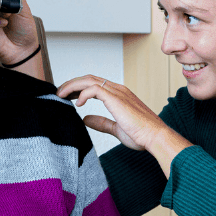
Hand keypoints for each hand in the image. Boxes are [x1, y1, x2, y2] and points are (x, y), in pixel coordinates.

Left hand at [55, 74, 172, 150]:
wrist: (156, 137)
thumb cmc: (142, 134)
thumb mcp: (116, 128)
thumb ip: (101, 122)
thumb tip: (86, 119)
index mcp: (119, 95)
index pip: (95, 84)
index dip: (79, 87)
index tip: (67, 95)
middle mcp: (118, 90)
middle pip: (89, 78)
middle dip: (72, 84)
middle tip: (59, 92)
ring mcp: (118, 92)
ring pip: (89, 80)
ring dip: (73, 86)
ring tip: (61, 94)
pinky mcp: (116, 99)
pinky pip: (94, 89)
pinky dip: (83, 94)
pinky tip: (77, 103)